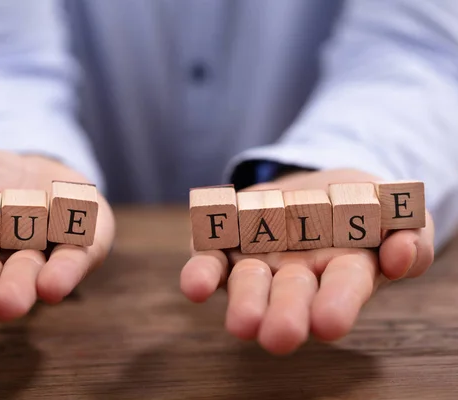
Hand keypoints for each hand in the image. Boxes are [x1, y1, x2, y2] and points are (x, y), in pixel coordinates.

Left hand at [180, 168, 433, 353]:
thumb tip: (401, 252)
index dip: (337, 304)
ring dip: (245, 300)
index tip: (329, 324)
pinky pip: (210, 258)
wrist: (319, 188)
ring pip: (249, 282)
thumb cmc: (363, 209)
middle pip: (290, 294)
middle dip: (285, 314)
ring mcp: (258, 260)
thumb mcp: (397, 213)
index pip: (343, 289)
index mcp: (343, 271)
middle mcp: (297, 274)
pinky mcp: (225, 243)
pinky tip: (195, 287)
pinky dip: (203, 273)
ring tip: (242, 324)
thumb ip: (410, 235)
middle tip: (279, 337)